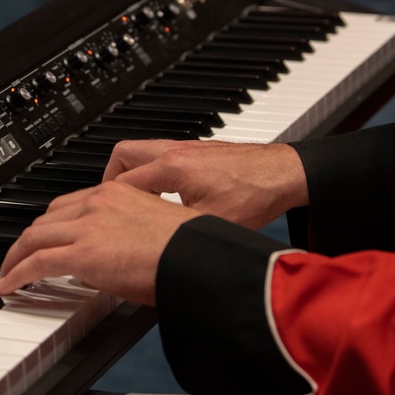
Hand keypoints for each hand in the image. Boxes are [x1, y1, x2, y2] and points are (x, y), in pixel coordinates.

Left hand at [0, 182, 200, 305]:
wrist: (200, 258)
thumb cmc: (190, 249)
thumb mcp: (151, 229)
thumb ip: (124, 235)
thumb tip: (109, 260)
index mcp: (116, 193)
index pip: (69, 205)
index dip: (50, 223)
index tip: (43, 236)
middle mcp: (97, 202)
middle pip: (46, 219)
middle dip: (28, 239)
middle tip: (19, 256)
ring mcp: (87, 226)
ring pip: (35, 238)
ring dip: (16, 257)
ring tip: (8, 272)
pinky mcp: (82, 253)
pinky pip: (36, 262)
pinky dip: (17, 273)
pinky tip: (9, 285)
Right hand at [102, 139, 307, 229]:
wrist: (286, 173)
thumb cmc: (256, 194)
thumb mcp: (210, 223)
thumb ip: (173, 229)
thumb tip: (152, 247)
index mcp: (172, 167)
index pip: (122, 181)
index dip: (111, 202)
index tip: (108, 219)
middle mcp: (174, 150)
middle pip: (122, 155)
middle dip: (111, 179)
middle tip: (112, 203)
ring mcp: (184, 147)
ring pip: (139, 151)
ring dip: (131, 174)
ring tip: (135, 200)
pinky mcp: (194, 149)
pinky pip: (158, 155)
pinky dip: (150, 172)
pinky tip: (162, 193)